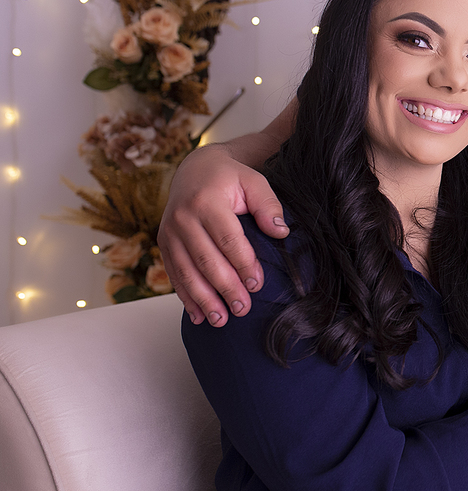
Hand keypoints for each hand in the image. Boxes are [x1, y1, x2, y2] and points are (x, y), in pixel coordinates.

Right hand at [157, 144, 287, 326]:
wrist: (194, 169)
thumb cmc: (229, 178)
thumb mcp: (254, 181)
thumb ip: (268, 206)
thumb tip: (281, 233)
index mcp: (207, 201)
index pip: (228, 239)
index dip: (243, 264)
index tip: (257, 285)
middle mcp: (183, 218)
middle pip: (206, 260)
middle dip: (225, 288)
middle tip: (243, 309)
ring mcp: (169, 232)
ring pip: (186, 272)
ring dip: (203, 299)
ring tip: (221, 320)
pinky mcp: (164, 244)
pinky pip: (174, 274)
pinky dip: (185, 297)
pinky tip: (198, 315)